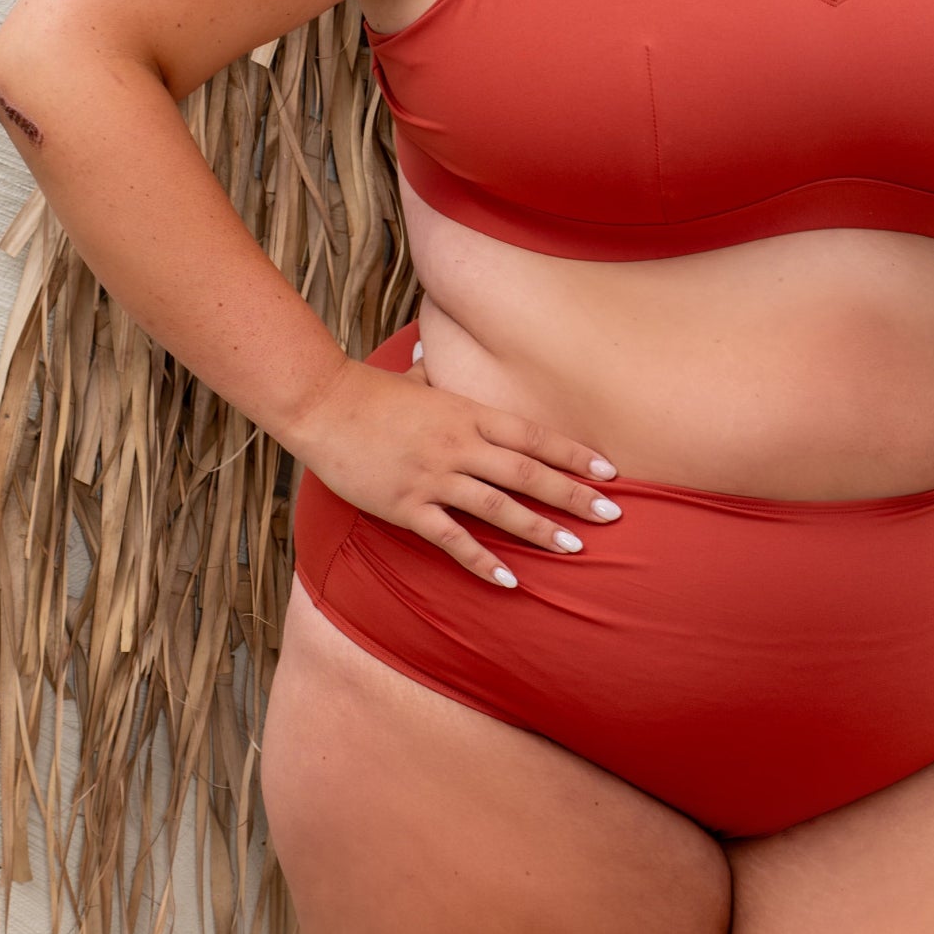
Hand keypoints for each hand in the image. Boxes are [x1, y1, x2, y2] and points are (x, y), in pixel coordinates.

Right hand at [294, 349, 621, 587]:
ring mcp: (434, 477)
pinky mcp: (407, 506)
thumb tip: (433, 353)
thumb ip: (435, 375)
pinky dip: (482, 561)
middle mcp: (460, 445)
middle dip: (574, 496)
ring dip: (540, 530)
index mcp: (468, 413)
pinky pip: (452, 539)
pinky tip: (510, 580)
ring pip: (499, 508)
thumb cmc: (368, 391)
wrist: (321, 405)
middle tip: (612, 515)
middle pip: (528, 474)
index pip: (534, 436)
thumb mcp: (414, 379)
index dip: (574, 455)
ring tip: (575, 548)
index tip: (609, 471)